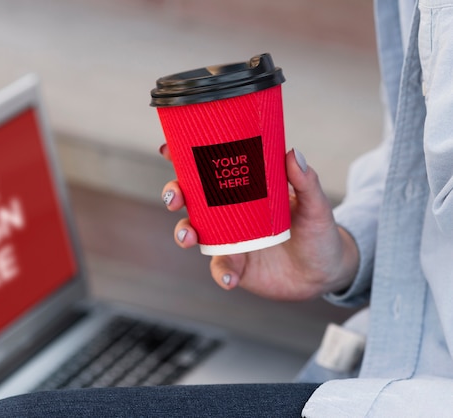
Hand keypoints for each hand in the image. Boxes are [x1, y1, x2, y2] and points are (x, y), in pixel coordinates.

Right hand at [160, 144, 358, 300]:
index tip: (167, 150)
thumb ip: (306, 183)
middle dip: (174, 194)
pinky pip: (220, 269)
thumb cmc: (319, 231)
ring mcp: (229, 240)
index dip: (183, 159)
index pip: (209, 169)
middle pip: (191, 199)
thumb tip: (294, 154)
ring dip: (184, 233)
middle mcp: (229, 213)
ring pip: (194, 232)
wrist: (325, 272)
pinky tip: (229, 278)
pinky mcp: (235, 266)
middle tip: (175, 198)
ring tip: (189, 236)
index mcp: (244, 190)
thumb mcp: (315, 205)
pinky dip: (221, 273)